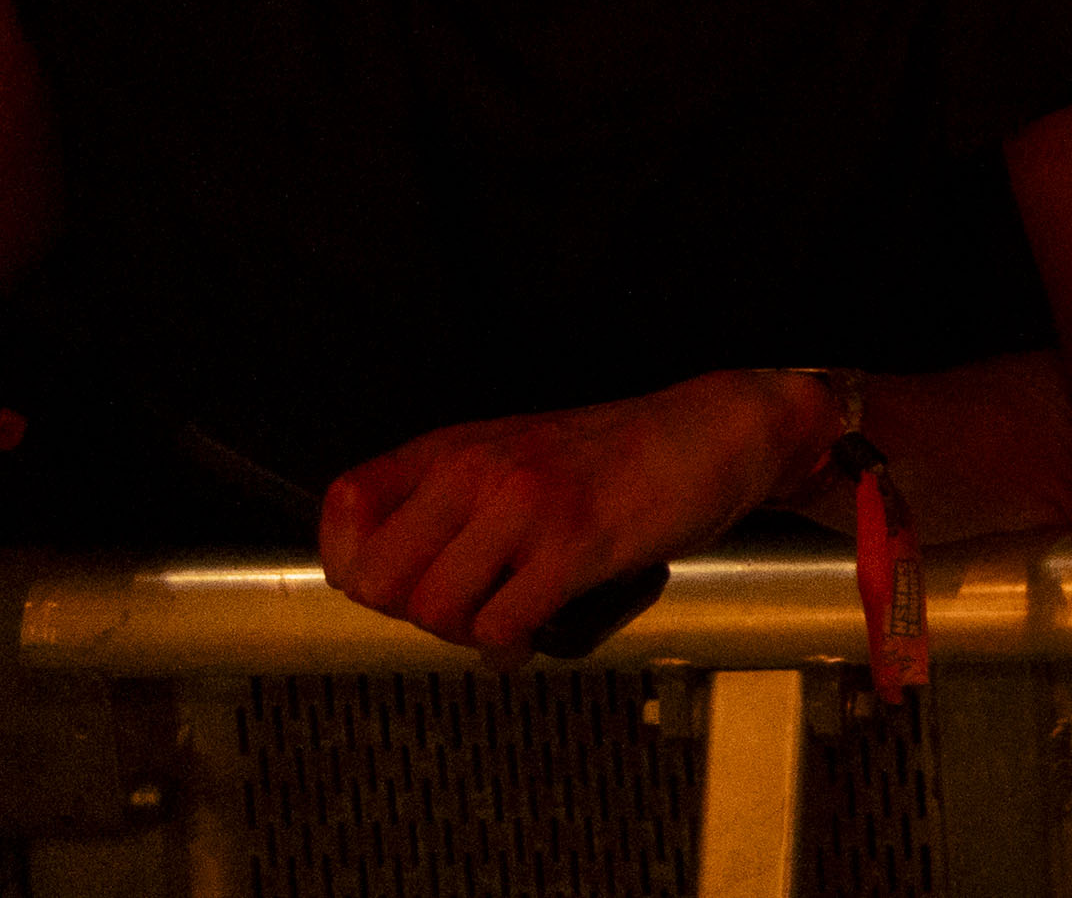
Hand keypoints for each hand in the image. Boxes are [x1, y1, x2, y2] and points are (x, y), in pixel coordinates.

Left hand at [322, 368, 818, 661]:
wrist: (718, 431)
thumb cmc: (620, 455)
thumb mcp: (517, 455)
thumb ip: (451, 501)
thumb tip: (392, 577)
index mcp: (455, 446)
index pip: (344, 509)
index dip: (355, 564)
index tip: (399, 584)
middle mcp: (477, 468)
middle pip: (376, 578)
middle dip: (410, 614)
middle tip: (459, 611)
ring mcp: (525, 503)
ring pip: (433, 608)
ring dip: (464, 636)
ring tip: (501, 625)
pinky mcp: (575, 541)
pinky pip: (502, 623)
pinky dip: (510, 649)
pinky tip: (531, 639)